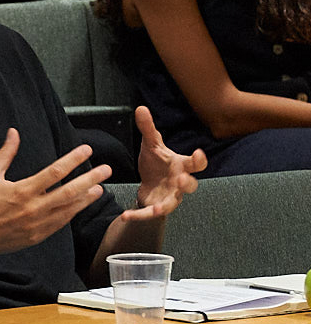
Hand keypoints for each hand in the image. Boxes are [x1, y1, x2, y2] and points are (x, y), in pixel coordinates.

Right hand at [0, 129, 110, 255]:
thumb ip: (5, 154)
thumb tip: (13, 132)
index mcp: (22, 190)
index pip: (55, 172)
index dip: (73, 160)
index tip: (87, 150)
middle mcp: (33, 208)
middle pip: (69, 192)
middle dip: (90, 179)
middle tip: (106, 170)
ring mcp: (37, 224)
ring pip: (69, 209)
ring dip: (86, 198)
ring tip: (99, 188)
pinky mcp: (37, 236)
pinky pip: (60, 223)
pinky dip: (72, 213)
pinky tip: (80, 205)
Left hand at [124, 106, 204, 220]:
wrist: (149, 184)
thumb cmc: (156, 163)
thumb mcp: (151, 144)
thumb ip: (147, 128)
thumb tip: (140, 108)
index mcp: (181, 166)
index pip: (195, 163)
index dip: (199, 159)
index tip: (199, 152)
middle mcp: (179, 183)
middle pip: (190, 186)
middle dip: (188, 183)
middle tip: (182, 179)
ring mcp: (170, 197)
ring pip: (173, 204)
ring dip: (165, 206)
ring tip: (157, 209)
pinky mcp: (157, 207)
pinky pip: (150, 213)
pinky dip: (139, 215)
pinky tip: (125, 216)